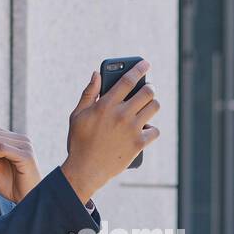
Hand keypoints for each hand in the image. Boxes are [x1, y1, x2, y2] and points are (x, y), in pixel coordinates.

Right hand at [61, 60, 160, 203]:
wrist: (85, 170)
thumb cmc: (79, 141)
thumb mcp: (77, 115)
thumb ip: (88, 93)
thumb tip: (96, 74)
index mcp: (106, 104)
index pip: (128, 80)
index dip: (139, 69)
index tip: (146, 63)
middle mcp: (121, 114)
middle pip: (147, 92)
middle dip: (149, 88)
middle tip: (147, 89)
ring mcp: (132, 129)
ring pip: (154, 107)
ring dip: (152, 105)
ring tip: (147, 107)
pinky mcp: (138, 144)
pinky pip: (155, 130)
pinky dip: (152, 129)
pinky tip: (146, 129)